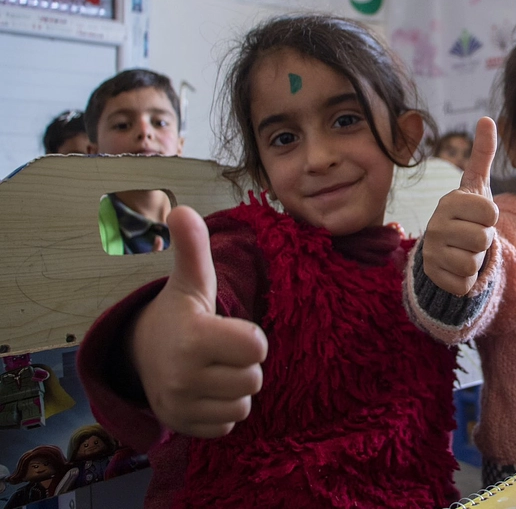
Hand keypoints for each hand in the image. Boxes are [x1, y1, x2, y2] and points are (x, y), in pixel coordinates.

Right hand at [129, 206, 268, 437]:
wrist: (137, 356)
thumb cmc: (177, 315)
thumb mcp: (188, 282)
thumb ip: (193, 249)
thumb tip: (182, 210)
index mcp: (193, 338)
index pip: (256, 346)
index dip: (251, 336)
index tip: (231, 329)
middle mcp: (183, 376)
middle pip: (253, 379)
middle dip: (245, 364)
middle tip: (222, 351)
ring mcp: (181, 406)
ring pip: (244, 405)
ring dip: (237, 388)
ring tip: (215, 370)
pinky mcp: (183, 427)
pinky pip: (228, 425)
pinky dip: (223, 410)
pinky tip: (207, 391)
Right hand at [422, 117, 498, 295]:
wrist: (445, 249)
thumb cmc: (466, 214)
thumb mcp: (475, 185)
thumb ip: (482, 154)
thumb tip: (487, 117)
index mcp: (449, 201)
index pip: (490, 212)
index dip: (491, 217)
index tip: (479, 215)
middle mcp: (435, 225)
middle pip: (484, 239)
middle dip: (485, 240)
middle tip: (472, 235)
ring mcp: (431, 252)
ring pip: (475, 262)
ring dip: (477, 260)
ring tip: (464, 250)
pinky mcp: (434, 278)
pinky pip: (466, 284)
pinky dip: (467, 280)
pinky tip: (456, 268)